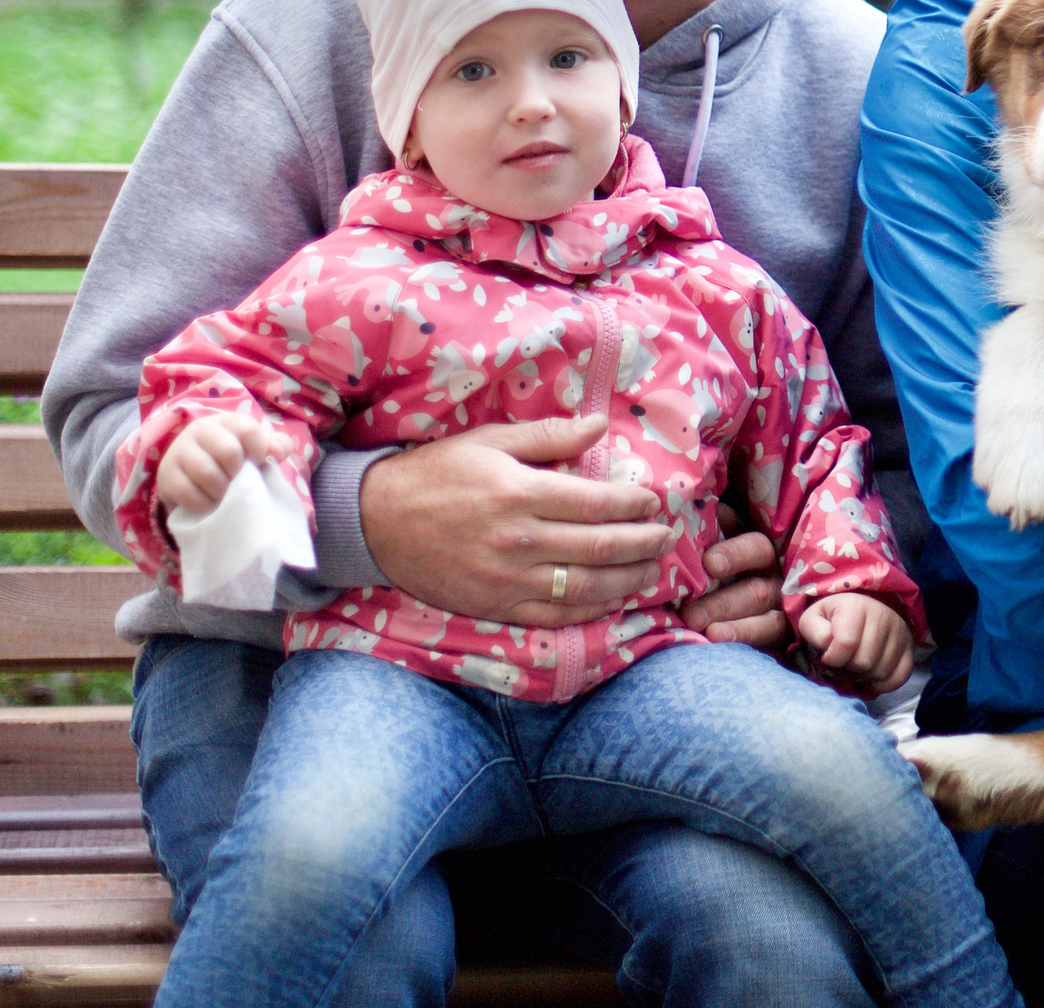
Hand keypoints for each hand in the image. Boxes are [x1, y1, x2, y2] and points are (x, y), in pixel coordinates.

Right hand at [156, 412, 277, 516]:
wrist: (191, 478)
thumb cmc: (232, 462)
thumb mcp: (255, 450)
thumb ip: (276, 446)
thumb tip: (278, 451)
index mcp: (226, 421)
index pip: (248, 430)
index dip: (259, 451)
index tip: (259, 464)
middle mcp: (199, 430)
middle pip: (229, 452)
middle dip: (238, 474)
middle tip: (237, 483)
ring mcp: (179, 452)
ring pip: (208, 474)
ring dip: (221, 492)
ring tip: (224, 495)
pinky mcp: (166, 476)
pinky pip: (188, 493)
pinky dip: (203, 503)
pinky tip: (208, 503)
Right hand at [360, 413, 678, 627]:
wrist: (376, 523)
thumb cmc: (436, 474)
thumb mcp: (488, 440)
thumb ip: (546, 435)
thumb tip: (597, 425)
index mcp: (520, 493)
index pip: (597, 504)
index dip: (634, 506)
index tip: (655, 503)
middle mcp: (519, 540)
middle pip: (600, 547)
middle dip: (643, 543)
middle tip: (667, 538)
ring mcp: (508, 580)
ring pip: (585, 586)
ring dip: (628, 580)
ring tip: (652, 570)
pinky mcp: (496, 608)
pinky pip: (555, 617)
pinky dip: (591, 611)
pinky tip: (613, 600)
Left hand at [680, 504, 788, 652]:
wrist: (750, 601)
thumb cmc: (730, 567)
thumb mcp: (728, 543)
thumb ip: (717, 528)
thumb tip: (701, 509)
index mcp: (764, 555)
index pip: (757, 549)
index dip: (735, 554)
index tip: (708, 564)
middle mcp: (779, 583)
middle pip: (757, 592)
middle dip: (724, 603)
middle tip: (690, 614)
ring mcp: (783, 614)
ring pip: (768, 623)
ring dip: (738, 630)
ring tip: (709, 635)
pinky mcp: (781, 642)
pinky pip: (770, 648)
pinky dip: (748, 649)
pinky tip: (725, 654)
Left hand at [797, 593, 914, 693]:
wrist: (860, 608)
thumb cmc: (833, 618)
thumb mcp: (813, 619)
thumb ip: (814, 632)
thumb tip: (830, 647)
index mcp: (856, 606)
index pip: (845, 644)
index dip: (832, 658)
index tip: (829, 655)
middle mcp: (883, 615)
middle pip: (864, 662)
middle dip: (848, 667)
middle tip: (845, 660)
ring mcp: (900, 631)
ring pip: (881, 672)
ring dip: (864, 676)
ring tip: (858, 663)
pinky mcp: (910, 647)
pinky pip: (899, 677)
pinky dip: (883, 684)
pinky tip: (872, 674)